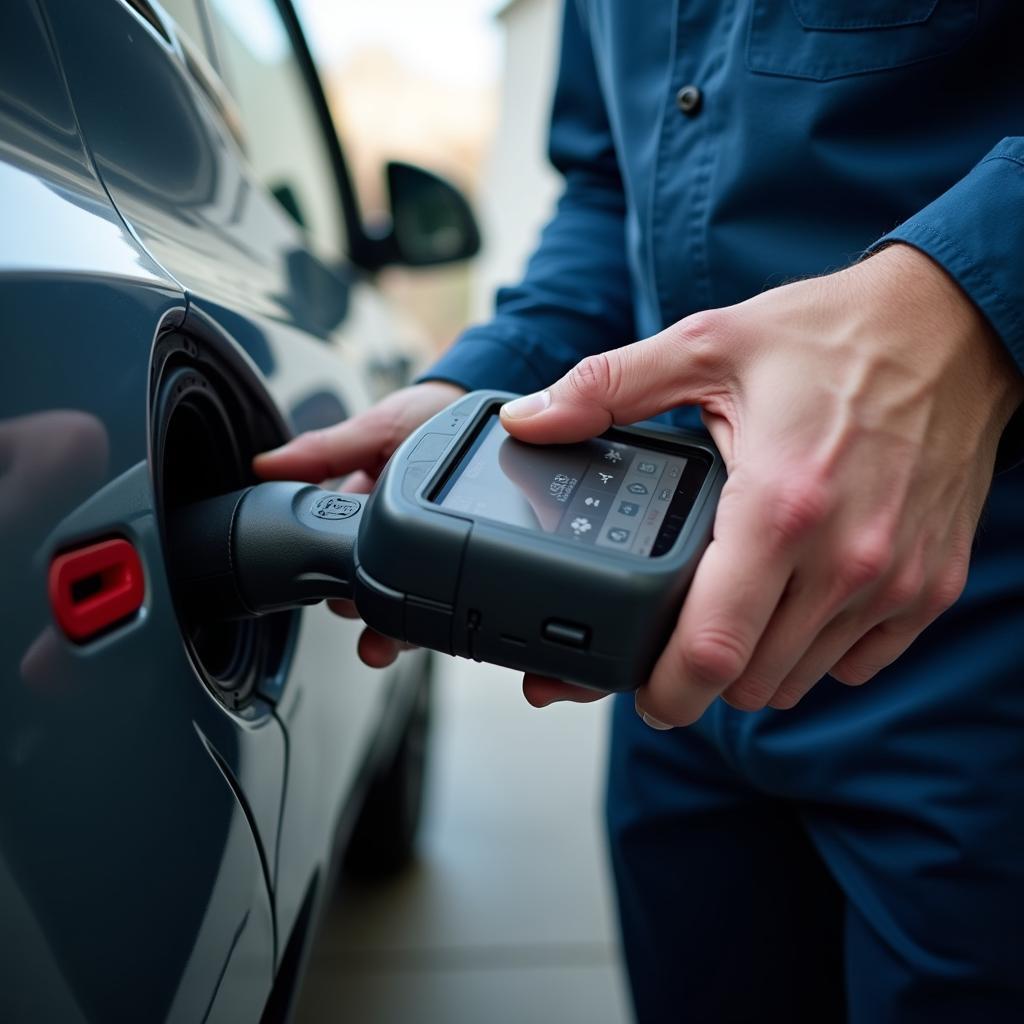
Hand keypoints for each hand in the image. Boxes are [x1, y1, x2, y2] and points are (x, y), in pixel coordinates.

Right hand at [254, 380, 464, 665]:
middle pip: (368, 592)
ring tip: (395, 636)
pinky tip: (439, 625)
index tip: (326, 596)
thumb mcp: (376, 428)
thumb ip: (325, 450)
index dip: (328, 581)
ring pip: (408, 610)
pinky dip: (441, 621)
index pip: (335, 557)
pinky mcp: (465, 564)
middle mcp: (394, 540)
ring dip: (398, 628)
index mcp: (365, 511)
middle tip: (361, 611)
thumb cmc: (432, 415)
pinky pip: (450, 606)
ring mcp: (428, 558)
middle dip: (362, 609)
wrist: (499, 414)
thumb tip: (267, 464)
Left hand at [502, 244, 1023, 725]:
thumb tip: (528, 421)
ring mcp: (895, 581)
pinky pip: (856, 663)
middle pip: (749, 681)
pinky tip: (793, 600)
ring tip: (733, 610)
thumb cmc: (831, 336)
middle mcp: (845, 557)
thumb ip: (606, 387)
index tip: (638, 693)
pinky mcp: (932, 588)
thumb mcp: (706, 344)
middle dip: (699, 674)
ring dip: (754, 664)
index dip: (662, 690)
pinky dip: (815, 650)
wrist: (953, 330)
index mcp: (779, 505)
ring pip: (798, 681)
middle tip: (678, 635)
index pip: (712, 648)